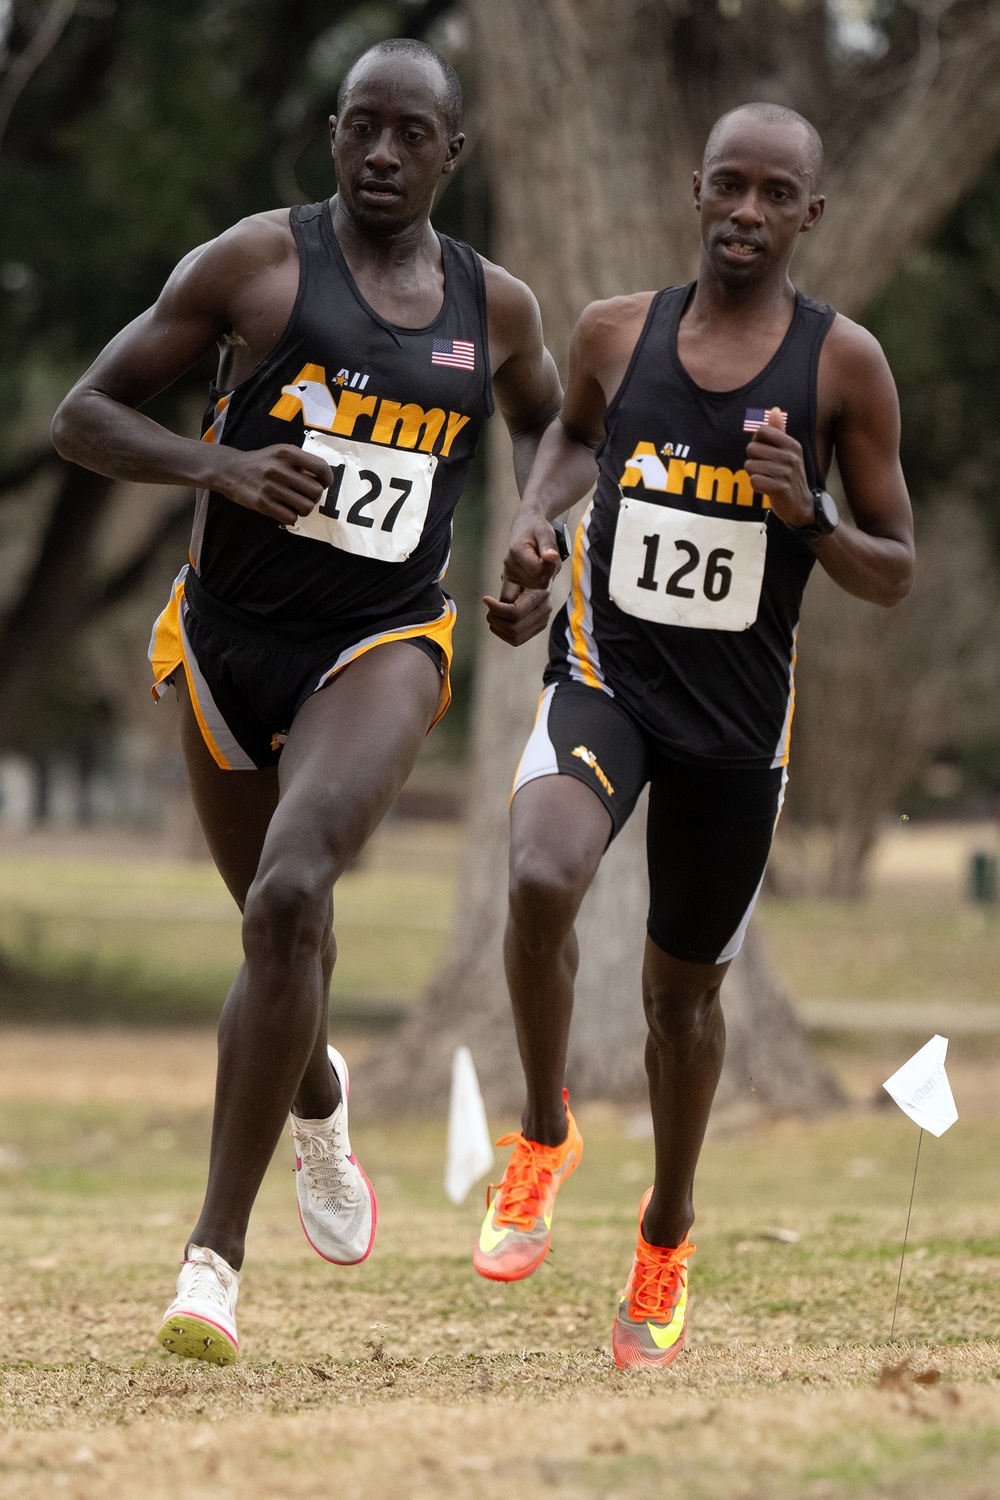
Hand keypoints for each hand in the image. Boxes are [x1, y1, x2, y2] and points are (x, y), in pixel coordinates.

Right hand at [212, 444, 332, 525]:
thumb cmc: (262, 462)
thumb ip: (302, 461)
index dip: (327, 479)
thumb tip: (324, 479)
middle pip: (316, 491)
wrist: (231, 470)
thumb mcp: (281, 452)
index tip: (323, 483)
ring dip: (304, 509)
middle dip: (315, 496)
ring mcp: (271, 487)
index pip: (321, 468)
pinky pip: (291, 517)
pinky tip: (285, 510)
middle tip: (306, 495)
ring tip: (296, 504)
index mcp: (287, 453)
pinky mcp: (263, 504)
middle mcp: (279, 469)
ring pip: (306, 507)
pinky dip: (291, 517)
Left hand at [483, 576, 551, 645]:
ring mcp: (543, 619)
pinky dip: (503, 633)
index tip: (485, 599)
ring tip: (492, 615)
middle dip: (496, 621)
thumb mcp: (513, 570)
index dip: (496, 609)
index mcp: (540, 594)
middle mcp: (545, 609)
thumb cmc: (523, 567)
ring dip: (498, 629)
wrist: (539, 569)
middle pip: (514, 629)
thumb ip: (509, 587)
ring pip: (516, 638)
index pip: (515, 612)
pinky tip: (498, 621)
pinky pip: (518, 639)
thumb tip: (503, 602)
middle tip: (488, 610)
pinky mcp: (539, 626)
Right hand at [503, 508, 561, 589]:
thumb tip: (552, 557)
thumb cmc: (536, 529)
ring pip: (537, 585)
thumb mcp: (545, 532)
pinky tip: (536, 567)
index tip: (549, 554)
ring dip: (544, 575)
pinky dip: (539, 579)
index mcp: (517, 552)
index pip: (539, 571)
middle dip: (548, 571)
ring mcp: (509, 574)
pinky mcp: (512, 580)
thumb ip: (548, 545)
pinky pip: (533, 587)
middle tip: (545, 557)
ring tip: (540, 560)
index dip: (550, 565)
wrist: (525, 527)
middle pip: (539, 581)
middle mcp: (510, 565)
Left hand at [745, 408, 812, 527]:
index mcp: (792, 444)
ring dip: (754, 475)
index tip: (763, 453)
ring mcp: (786, 472)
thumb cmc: (789, 476)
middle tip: (765, 470)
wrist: (801, 506)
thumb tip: (774, 410)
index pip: (762, 431)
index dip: (756, 442)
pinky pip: (754, 481)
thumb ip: (779, 432)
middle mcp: (791, 456)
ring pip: (750, 466)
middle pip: (752, 449)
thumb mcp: (788, 452)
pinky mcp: (780, 488)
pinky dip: (756, 486)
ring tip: (767, 479)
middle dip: (753, 460)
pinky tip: (767, 488)